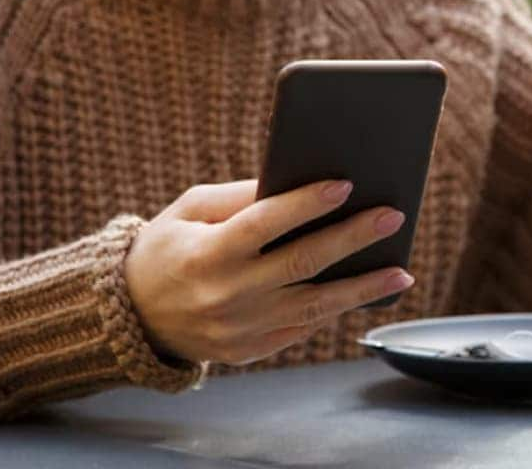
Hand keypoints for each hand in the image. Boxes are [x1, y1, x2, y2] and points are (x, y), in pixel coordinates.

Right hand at [123, 179, 412, 364]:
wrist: (131, 315)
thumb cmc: (168, 248)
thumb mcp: (189, 211)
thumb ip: (240, 195)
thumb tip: (298, 180)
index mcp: (206, 252)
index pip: (264, 223)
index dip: (306, 203)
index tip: (346, 184)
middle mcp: (225, 294)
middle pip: (301, 263)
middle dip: (352, 238)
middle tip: (392, 216)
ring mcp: (238, 328)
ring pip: (314, 306)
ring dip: (363, 288)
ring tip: (401, 271)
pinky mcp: (248, 351)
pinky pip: (302, 327)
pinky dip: (336, 309)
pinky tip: (366, 291)